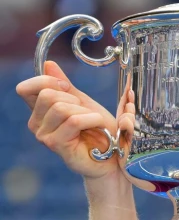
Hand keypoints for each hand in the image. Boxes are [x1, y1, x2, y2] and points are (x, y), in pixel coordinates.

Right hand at [16, 60, 133, 180]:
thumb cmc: (98, 130)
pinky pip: (74, 121)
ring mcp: (44, 136)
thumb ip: (65, 85)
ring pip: (61, 108)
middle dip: (73, 98)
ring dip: (86, 111)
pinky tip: (99, 126)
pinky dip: (92, 119)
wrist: (112, 155)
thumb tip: (49, 64)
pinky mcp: (57, 145)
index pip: (25, 89)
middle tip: (87, 112)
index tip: (66, 86)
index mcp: (39, 111)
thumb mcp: (82, 102)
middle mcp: (36, 124)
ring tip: (94, 121)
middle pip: (47, 95)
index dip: (46, 81)